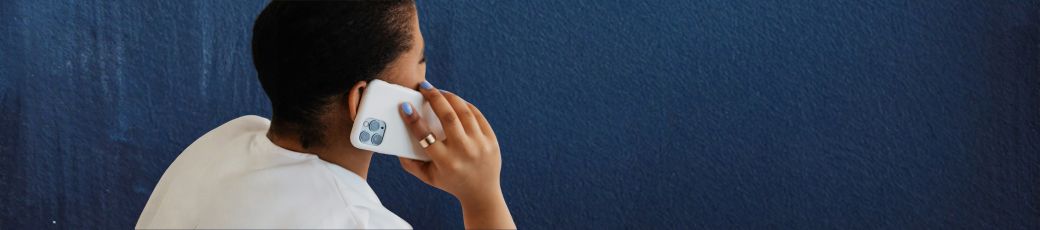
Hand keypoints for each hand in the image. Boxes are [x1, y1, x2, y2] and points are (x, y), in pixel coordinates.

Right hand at [397, 81, 514, 228]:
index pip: (425, 136)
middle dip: (433, 97)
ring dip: (449, 97)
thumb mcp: (428, 177)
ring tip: (438, 92)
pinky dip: (464, 105)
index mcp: (445, 162)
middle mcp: (463, 151)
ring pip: (463, 111)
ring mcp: (480, 144)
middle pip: (447, 116)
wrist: (482, 193)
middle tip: (424, 87)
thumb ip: (409, 163)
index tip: (405, 106)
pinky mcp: (491, 139)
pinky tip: (454, 101)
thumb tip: (394, 143)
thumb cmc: (450, 182)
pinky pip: (476, 115)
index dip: (412, 119)